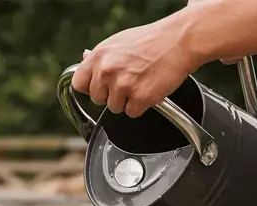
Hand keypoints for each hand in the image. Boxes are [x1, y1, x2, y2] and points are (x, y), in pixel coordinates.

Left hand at [71, 12, 198, 117]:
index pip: (79, 84)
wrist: (178, 41)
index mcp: (99, 56)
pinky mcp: (139, 98)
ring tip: (139, 84)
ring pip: (114, 108)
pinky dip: (140, 106)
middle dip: (110, 95)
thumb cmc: (150, 41)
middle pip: (97, 100)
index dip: (90, 88)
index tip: (99, 87)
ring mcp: (122, 86)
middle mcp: (107, 71)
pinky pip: (132, 113)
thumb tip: (84, 60)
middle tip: (127, 82)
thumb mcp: (118, 42)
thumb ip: (100, 57)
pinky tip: (147, 90)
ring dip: (126, 102)